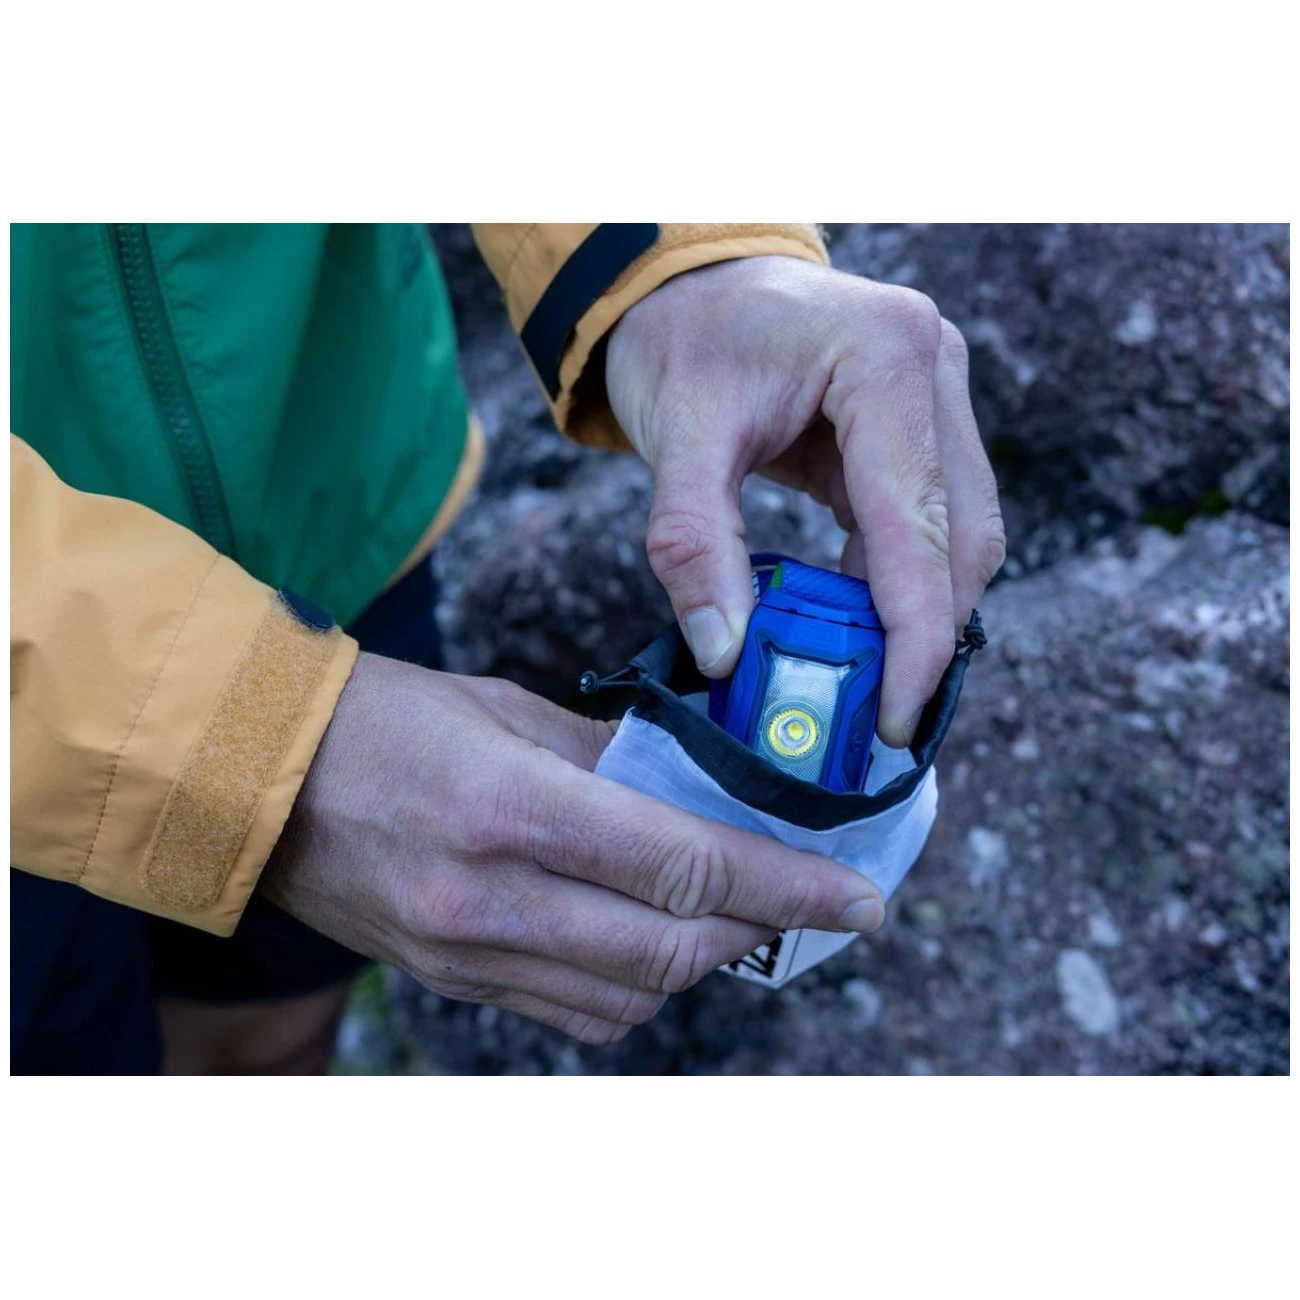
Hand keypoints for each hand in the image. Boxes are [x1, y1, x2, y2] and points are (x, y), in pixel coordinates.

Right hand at [261, 653, 887, 1043]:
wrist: (256, 777)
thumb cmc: (386, 718)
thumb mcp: (507, 709)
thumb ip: (611, 757)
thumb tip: (698, 788)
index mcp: (514, 807)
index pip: (685, 867)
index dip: (786, 886)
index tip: (855, 897)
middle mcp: (493, 896)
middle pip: (672, 948)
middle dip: (762, 930)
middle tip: (810, 902)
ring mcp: (468, 953)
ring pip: (630, 997)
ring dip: (699, 963)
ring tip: (728, 915)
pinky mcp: (451, 981)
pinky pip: (571, 1014)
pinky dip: (632, 989)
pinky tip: (645, 943)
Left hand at [606, 255, 1005, 746]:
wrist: (689, 281)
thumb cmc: (682, 341)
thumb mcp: (675, 435)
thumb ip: (693, 545)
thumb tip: (723, 654)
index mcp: (888, 357)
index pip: (918, 526)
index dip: (915, 636)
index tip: (892, 718)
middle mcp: (935, 370)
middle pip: (961, 537)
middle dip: (926, 634)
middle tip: (878, 719)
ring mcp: (938, 396)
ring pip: (958, 535)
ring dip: (917, 612)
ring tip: (865, 684)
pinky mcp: (920, 425)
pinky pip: (925, 522)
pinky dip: (893, 581)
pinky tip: (853, 627)